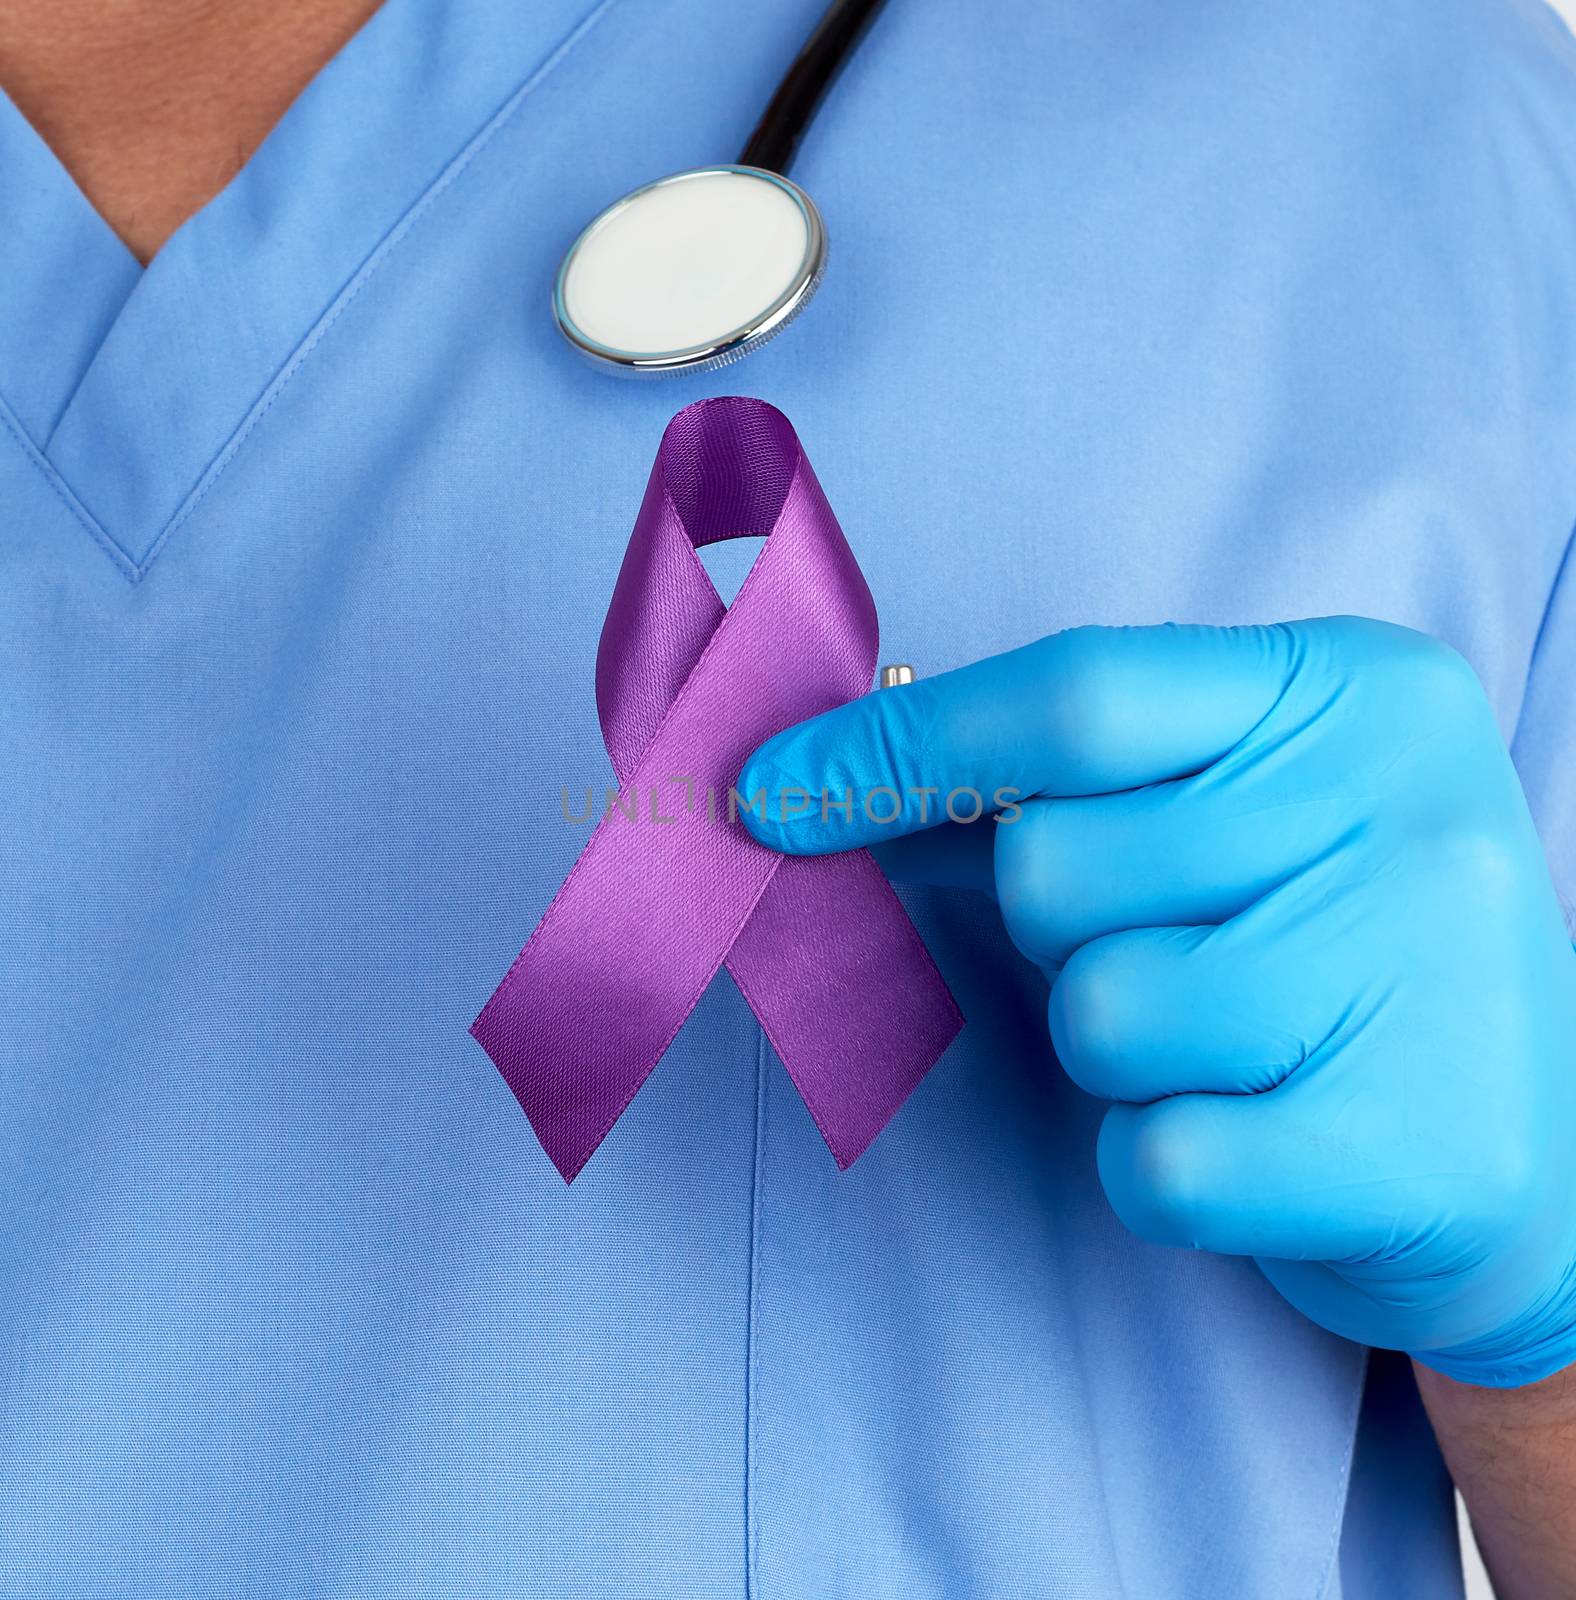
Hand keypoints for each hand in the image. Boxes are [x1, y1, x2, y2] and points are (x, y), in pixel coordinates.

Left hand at [739, 618, 1575, 1387]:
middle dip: (1065, 933)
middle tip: (1181, 948)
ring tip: (1242, 1048)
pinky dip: (1167, 1163)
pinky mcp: (1411, 1148)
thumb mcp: (1230, 814)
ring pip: (1099, 1014)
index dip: (898, 750)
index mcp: (1354, 691)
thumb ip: (1055, 786)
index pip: (1074, 695)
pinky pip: (1150, 1160)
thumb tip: (818, 784)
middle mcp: (1409, 805)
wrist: (1536, 1144)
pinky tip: (1267, 1139)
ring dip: (1123, 1052)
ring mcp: (1423, 973)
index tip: (769, 793)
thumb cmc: (1334, 950)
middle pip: (1058, 867)